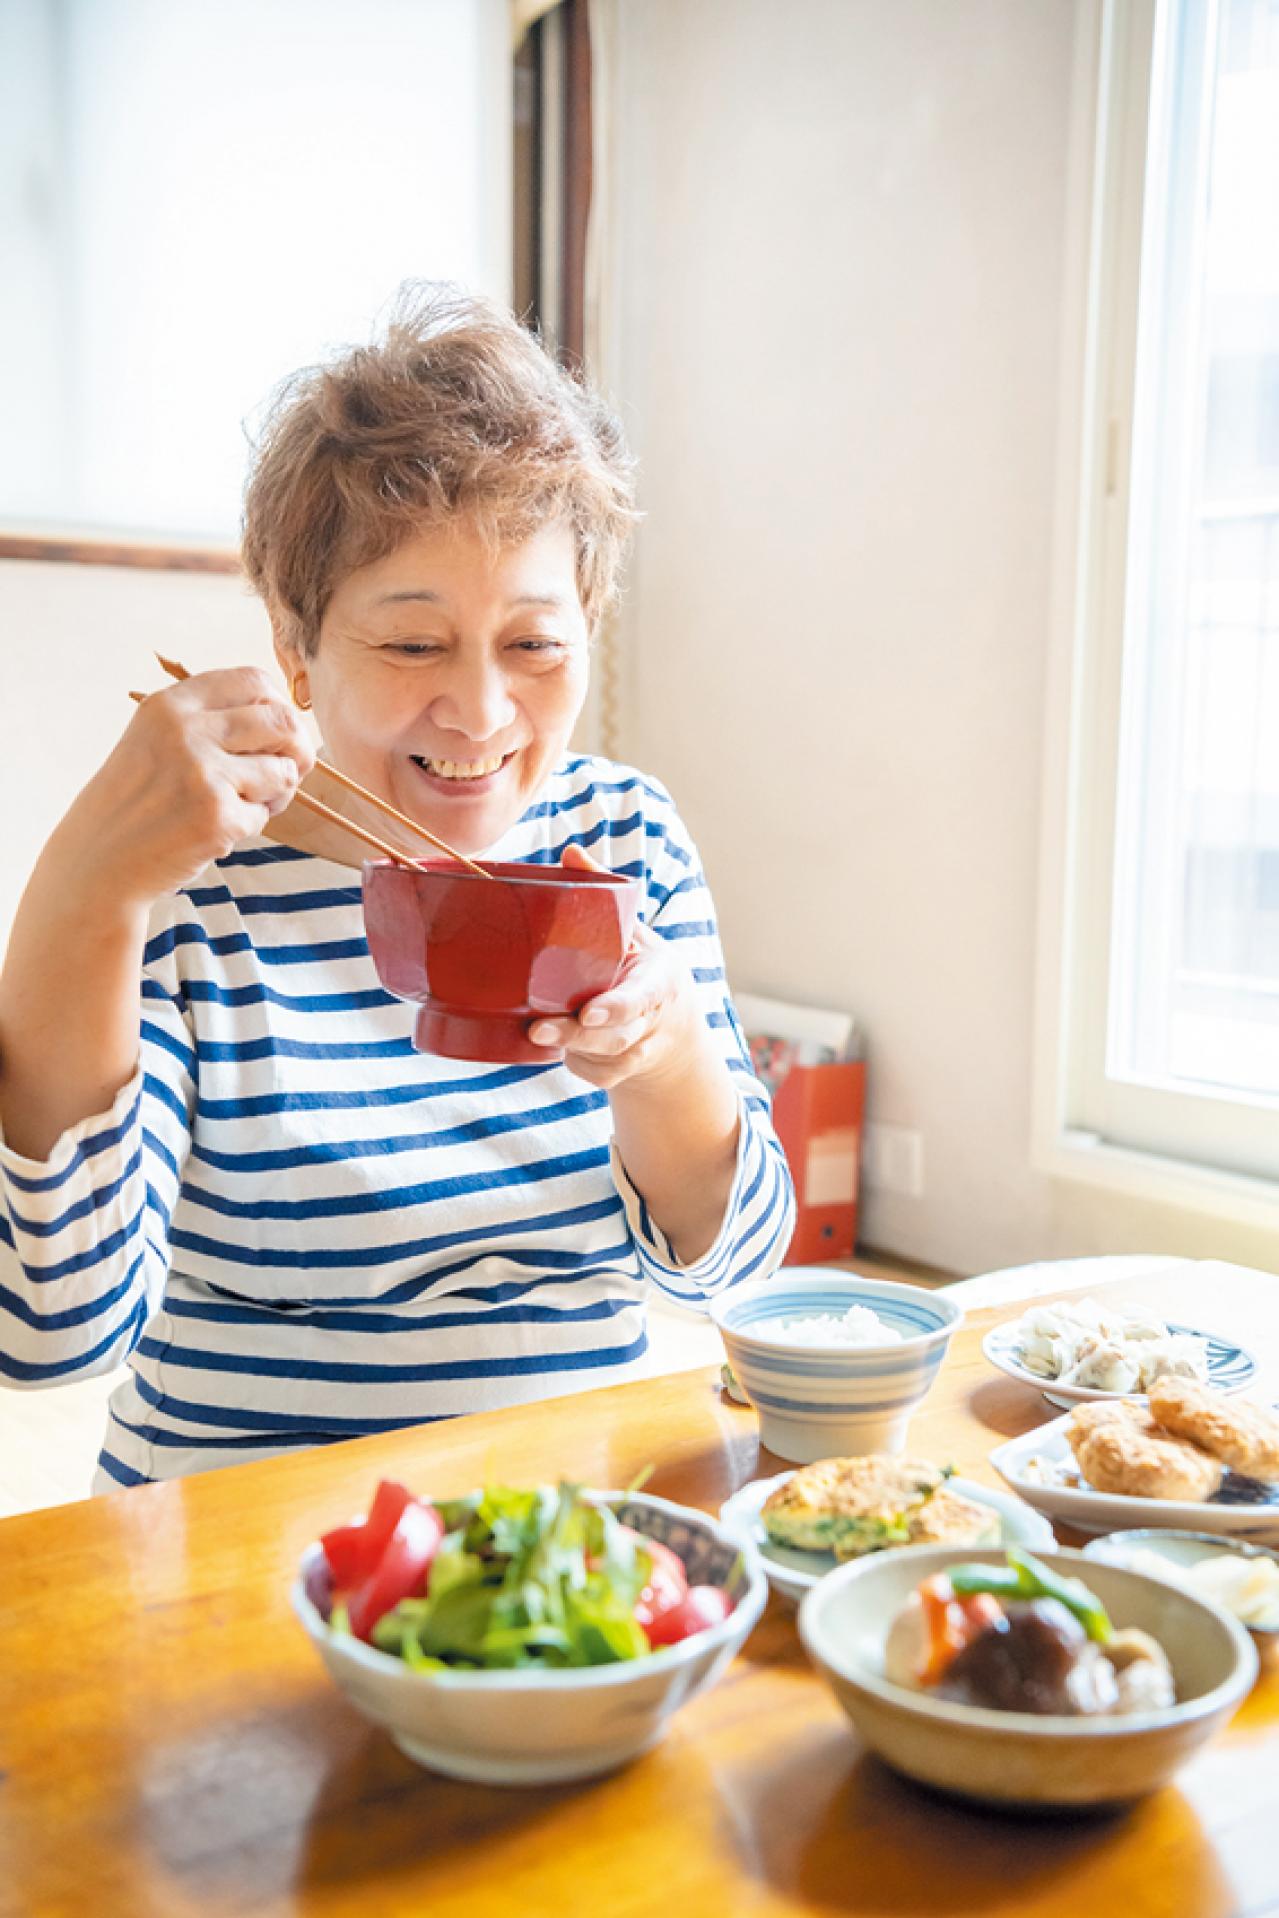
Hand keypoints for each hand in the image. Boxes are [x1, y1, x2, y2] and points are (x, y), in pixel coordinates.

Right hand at [50, 666, 315, 913]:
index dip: (277, 706)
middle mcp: (186, 732)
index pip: (253, 681)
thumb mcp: (155, 740)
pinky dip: (250, 825)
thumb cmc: (135, 801)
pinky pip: (264, 815)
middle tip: (284, 772)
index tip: (273, 733)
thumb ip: (209, 720)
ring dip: (275, 792)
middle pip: (282, 722)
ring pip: (282, 771)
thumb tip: (288, 717)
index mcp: (170, 705)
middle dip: (296, 750)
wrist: (97, 861)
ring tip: (242, 804)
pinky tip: (216, 831)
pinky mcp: (217, 817)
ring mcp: (203, 774)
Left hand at [527, 844, 706, 1090]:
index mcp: (660, 981)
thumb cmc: (641, 966)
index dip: (617, 1007)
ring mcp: (637, 1051)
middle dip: (576, 1035)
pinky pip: (591, 1072)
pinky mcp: (618, 1072)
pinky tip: (553, 1041)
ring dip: (570, 1047)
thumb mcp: (634, 929)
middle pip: (615, 1036)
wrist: (672, 1026)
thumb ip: (604, 893)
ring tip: (537, 1031)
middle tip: (537, 1029)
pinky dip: (573, 1060)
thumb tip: (570, 852)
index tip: (589, 1011)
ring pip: (602, 1060)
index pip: (642, 998)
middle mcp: (652, 1022)